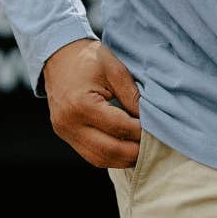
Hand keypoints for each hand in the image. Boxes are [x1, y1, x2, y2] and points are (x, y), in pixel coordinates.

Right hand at [43, 38, 142, 167]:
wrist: (59, 57)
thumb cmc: (88, 59)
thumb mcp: (115, 70)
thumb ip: (132, 96)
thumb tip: (148, 119)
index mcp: (82, 105)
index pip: (119, 127)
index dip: (140, 131)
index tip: (157, 129)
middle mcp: (69, 124)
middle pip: (109, 150)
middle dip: (134, 152)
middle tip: (155, 146)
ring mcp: (65, 132)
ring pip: (98, 159)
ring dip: (123, 160)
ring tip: (143, 152)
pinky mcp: (65, 135)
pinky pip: (90, 155)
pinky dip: (110, 157)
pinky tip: (126, 151)